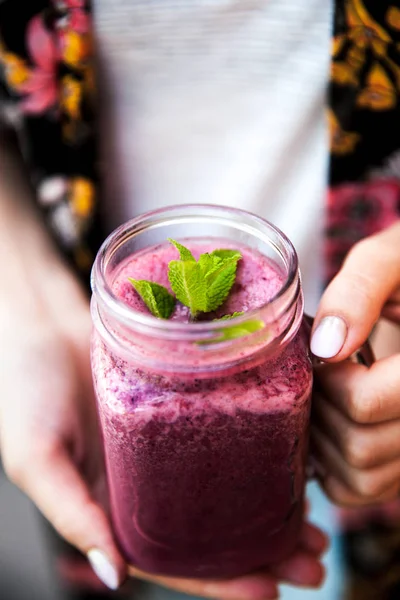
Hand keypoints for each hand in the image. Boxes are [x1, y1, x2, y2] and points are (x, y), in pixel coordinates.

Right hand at [0, 271, 325, 598]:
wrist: (38, 322)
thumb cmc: (24, 390)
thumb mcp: (38, 457)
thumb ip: (72, 514)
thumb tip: (114, 576)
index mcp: (112, 503)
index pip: (171, 556)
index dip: (217, 579)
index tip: (269, 587)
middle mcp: (145, 476)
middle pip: (210, 525)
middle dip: (262, 547)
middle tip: (313, 556)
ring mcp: (166, 437)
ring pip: (225, 480)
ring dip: (268, 501)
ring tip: (314, 517)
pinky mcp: (179, 398)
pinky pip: (223, 427)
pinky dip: (255, 444)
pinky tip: (287, 453)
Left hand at [310, 222, 399, 505]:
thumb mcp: (393, 259)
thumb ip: (359, 291)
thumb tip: (325, 348)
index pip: (365, 402)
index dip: (330, 377)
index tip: (327, 348)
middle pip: (359, 444)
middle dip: (323, 403)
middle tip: (321, 368)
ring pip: (359, 475)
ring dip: (324, 433)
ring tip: (329, 390)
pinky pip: (361, 490)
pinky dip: (332, 464)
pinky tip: (334, 419)